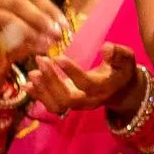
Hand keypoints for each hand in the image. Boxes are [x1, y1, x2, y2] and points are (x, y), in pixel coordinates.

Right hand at [0, 0, 63, 91]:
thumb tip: (65, 27)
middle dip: (44, 16)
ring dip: (35, 26)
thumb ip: (47, 24)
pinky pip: (6, 24)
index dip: (51, 9)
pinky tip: (38, 45)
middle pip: (24, 0)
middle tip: (58, 32)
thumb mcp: (35, 30)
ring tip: (49, 40)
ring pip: (14, 10)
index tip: (65, 25)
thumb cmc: (14, 44)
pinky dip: (24, 34)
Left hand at [28, 43, 142, 115]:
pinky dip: (38, 96)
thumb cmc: (122, 70)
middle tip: (42, 60)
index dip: (72, 72)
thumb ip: (118, 53)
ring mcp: (79, 106)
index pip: (87, 84)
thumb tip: (106, 47)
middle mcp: (91, 101)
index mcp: (104, 88)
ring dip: (43, 91)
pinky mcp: (69, 105)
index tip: (58, 56)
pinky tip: (27, 84)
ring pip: (58, 106)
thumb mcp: (126, 59)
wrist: (121, 91)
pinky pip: (52, 106)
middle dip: (52, 81)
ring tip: (33, 73)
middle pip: (68, 99)